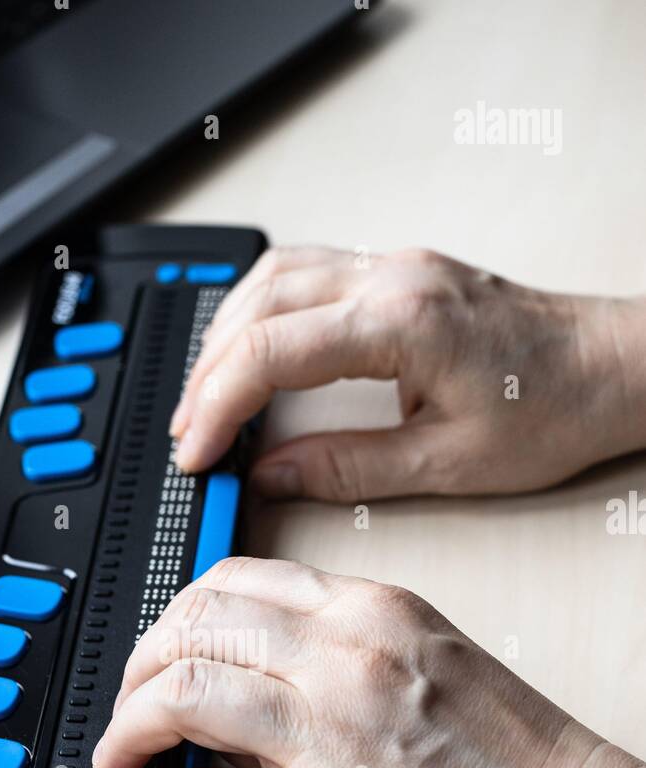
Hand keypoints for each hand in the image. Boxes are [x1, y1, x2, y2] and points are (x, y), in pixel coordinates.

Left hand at [93, 558, 645, 767]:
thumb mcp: (441, 669)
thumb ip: (350, 658)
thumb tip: (258, 675)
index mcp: (378, 615)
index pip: (236, 583)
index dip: (176, 617)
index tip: (161, 649)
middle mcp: (348, 661)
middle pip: (194, 630)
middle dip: (139, 667)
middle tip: (128, 705)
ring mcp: (333, 742)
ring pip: (183, 696)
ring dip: (126, 726)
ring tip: (115, 754)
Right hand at [170, 247, 645, 500]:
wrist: (614, 366)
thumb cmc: (554, 409)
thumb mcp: (446, 465)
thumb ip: (347, 470)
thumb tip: (272, 476)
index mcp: (402, 321)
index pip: (272, 352)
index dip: (218, 406)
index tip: (196, 452)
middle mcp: (393, 276)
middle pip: (259, 305)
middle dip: (208, 374)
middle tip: (189, 434)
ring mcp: (396, 264)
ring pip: (275, 275)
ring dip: (226, 334)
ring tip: (205, 396)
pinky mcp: (401, 271)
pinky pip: (306, 270)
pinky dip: (262, 310)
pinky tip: (249, 345)